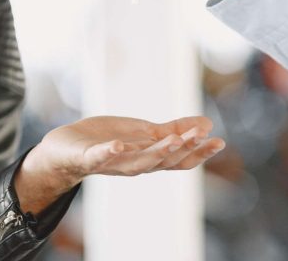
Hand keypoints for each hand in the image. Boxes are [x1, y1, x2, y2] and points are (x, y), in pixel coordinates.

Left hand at [15, 116, 224, 213]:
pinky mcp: (89, 157)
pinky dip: (109, 152)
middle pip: (163, 161)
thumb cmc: (109, 140)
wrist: (68, 149)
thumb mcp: (146, 133)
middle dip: (184, 149)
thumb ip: (174, 129)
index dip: (199, 152)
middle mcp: (134, 164)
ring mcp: (112, 162)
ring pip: (138, 162)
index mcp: (149, 157)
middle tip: (202, 136)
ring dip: (156, 153)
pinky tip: (118, 144)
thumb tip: (207, 123)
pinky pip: (99, 156)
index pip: (179, 160)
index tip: (220, 141)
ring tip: (173, 140)